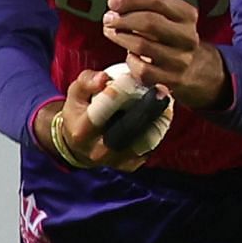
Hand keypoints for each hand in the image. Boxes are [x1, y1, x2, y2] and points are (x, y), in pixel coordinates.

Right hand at [33, 70, 159, 171]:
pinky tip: (161, 116)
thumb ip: (87, 81)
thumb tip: (104, 78)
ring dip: (158, 120)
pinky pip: (149, 147)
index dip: (122, 92)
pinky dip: (157, 130)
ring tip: (166, 101)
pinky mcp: (129, 166)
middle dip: (148, 108)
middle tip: (161, 90)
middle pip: (129, 128)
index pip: (103, 110)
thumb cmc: (79, 111)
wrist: (79, 145)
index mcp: (82, 131)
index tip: (137, 77)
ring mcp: (115, 161)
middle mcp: (98, 150)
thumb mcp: (75, 92)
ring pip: (144, 140)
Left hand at [102, 0, 230, 109]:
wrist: (194, 68)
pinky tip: (129, 55)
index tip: (112, 2)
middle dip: (123, 19)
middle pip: (150, 22)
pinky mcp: (171, 80)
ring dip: (121, 37)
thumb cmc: (170, 36)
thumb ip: (145, 7)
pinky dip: (130, 61)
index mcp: (187, 15)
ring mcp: (181, 60)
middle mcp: (188, 37)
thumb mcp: (168, 16)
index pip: (157, 0)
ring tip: (111, 32)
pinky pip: (142, 70)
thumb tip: (115, 5)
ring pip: (142, 46)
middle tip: (108, 19)